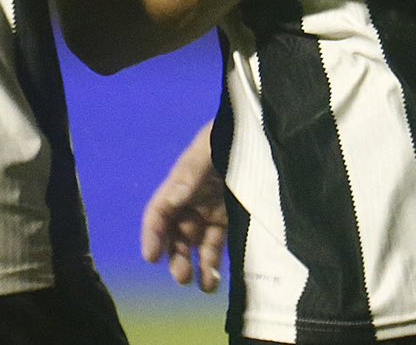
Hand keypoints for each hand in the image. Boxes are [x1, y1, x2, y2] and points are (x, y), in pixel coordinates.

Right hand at [142, 122, 227, 292]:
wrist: (264, 129)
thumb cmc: (234, 134)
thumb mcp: (211, 148)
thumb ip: (191, 173)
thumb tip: (171, 199)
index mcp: (183, 181)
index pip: (159, 211)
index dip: (152, 234)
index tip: (151, 257)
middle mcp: (193, 199)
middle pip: (176, 233)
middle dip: (176, 256)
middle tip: (182, 277)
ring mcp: (213, 209)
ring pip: (198, 244)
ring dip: (198, 266)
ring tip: (205, 286)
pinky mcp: (233, 217)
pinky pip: (219, 244)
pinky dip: (215, 263)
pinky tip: (217, 279)